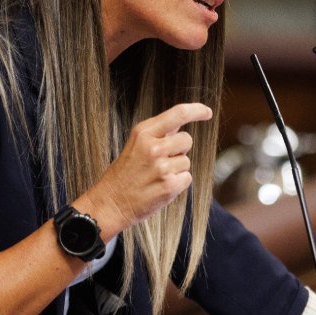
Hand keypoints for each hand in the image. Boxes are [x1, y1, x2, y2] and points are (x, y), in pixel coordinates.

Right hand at [79, 103, 212, 233]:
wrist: (109, 204)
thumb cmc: (122, 174)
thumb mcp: (134, 145)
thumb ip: (158, 134)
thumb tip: (182, 121)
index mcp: (143, 133)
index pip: (178, 113)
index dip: (197, 110)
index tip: (207, 112)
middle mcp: (154, 147)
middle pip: (186, 139)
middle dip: (180, 149)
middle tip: (161, 161)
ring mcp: (162, 167)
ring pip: (186, 161)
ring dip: (176, 169)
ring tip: (155, 176)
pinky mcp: (169, 186)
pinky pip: (186, 178)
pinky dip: (177, 183)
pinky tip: (159, 187)